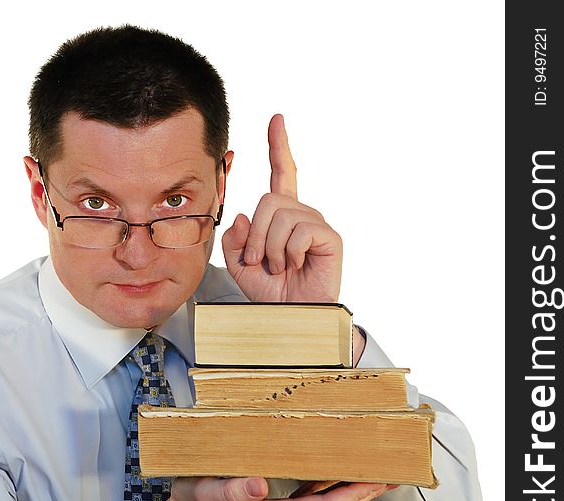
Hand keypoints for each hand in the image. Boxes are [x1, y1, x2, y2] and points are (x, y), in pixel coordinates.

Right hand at [149, 476, 393, 500]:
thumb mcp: (208, 493)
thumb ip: (234, 489)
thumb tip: (261, 483)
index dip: (354, 493)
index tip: (378, 479)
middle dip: (363, 492)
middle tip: (390, 472)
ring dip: (351, 490)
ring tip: (372, 472)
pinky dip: (331, 489)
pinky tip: (338, 474)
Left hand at [222, 114, 342, 302]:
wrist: (290, 316)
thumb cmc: (271, 292)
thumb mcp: (240, 265)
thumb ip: (234, 240)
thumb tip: (242, 215)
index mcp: (281, 216)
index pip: (281, 173)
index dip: (278, 146)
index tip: (276, 120)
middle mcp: (301, 213)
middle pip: (268, 199)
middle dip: (256, 235)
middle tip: (261, 261)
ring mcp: (316, 223)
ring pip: (280, 215)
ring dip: (270, 248)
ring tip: (280, 267)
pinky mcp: (329, 236)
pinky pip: (298, 230)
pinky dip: (288, 253)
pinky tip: (296, 265)